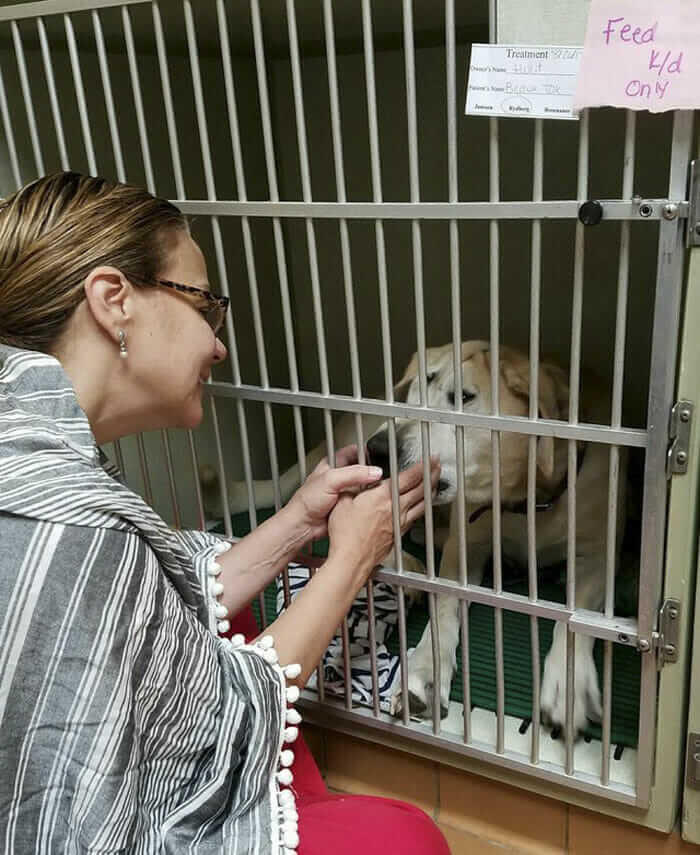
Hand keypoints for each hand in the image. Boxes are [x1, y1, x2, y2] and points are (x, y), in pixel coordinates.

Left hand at [286, 445, 383, 540]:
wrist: (304, 525)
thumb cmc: (307, 501)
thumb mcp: (331, 480)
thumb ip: (354, 474)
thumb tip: (374, 472)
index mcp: (333, 463)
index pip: (354, 451)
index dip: (366, 452)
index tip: (378, 458)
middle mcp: (339, 476)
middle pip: (362, 469)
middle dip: (371, 472)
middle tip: (380, 476)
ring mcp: (344, 490)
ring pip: (364, 486)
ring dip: (371, 488)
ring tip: (377, 489)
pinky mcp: (348, 505)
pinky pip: (363, 501)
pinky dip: (368, 502)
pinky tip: (370, 502)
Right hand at [326, 458, 440, 579]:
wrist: (351, 560)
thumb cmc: (345, 535)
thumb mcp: (342, 502)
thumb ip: (352, 487)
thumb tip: (355, 479)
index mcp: (383, 497)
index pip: (409, 477)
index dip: (423, 467)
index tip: (431, 460)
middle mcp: (395, 509)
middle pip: (421, 490)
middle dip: (432, 476)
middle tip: (438, 468)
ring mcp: (399, 523)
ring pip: (421, 504)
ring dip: (430, 492)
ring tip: (434, 485)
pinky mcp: (398, 535)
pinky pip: (415, 517)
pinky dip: (421, 508)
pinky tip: (419, 508)